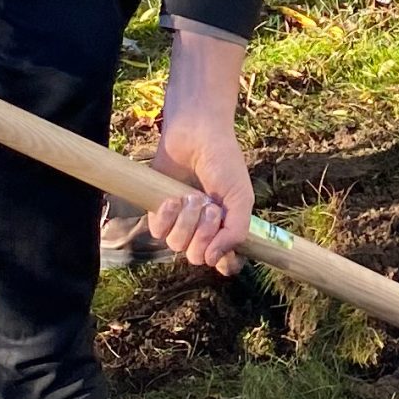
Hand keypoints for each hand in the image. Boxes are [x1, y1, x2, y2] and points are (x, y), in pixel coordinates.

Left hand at [150, 27, 253, 276]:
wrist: (196, 135)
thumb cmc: (223, 163)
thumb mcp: (240, 197)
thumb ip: (236, 231)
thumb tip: (213, 261)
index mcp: (226, 229)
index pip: (226, 263)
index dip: (224, 262)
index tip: (223, 251)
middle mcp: (203, 231)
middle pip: (198, 256)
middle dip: (204, 233)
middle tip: (210, 206)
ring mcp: (181, 223)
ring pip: (178, 245)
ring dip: (186, 221)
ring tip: (192, 196)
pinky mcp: (159, 214)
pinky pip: (158, 232)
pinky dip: (166, 215)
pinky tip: (173, 197)